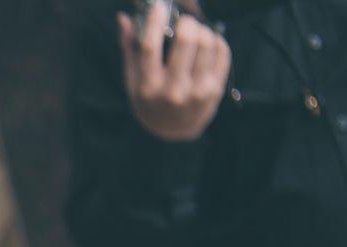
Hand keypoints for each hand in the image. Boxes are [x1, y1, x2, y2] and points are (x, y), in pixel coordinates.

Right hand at [118, 2, 230, 140]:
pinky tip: (209, 42)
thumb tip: (125, 18)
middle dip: (186, 22)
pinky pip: (222, 53)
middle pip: (186, 40)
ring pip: (207, 42)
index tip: (159, 6)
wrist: (171, 134)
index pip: (150, 47)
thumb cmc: (149, 103)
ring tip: (197, 33)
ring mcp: (197, 91)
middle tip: (184, 21)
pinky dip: (217, 40)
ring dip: (203, 30)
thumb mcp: (132, 81)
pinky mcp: (215, 90)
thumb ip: (129, 48)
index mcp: (148, 86)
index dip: (154, 21)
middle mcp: (173, 90)